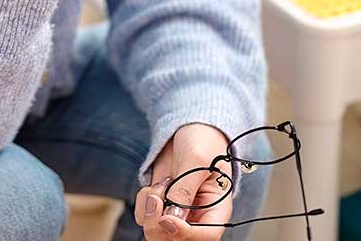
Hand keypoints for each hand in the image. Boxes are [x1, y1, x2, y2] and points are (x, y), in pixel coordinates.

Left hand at [135, 124, 232, 240]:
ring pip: (157, 232)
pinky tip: (154, 187)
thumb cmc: (201, 142)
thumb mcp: (196, 160)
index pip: (207, 235)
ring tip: (160, 185)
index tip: (167, 219)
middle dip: (160, 225)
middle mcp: (198, 216)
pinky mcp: (161, 208)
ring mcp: (178, 214)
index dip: (186, 233)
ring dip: (150, 210)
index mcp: (217, 208)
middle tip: (156, 199)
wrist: (185, 130)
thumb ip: (185, 189)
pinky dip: (143, 203)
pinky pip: (144, 218)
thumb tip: (171, 217)